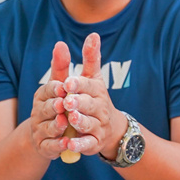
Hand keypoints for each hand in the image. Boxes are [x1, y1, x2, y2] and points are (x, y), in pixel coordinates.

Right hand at [29, 41, 71, 159]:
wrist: (47, 134)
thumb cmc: (57, 103)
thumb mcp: (60, 84)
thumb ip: (61, 66)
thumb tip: (61, 43)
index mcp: (43, 95)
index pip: (47, 89)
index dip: (55, 88)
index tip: (64, 86)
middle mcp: (39, 112)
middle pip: (47, 108)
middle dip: (55, 106)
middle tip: (64, 104)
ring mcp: (41, 129)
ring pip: (48, 126)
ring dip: (56, 125)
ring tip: (64, 122)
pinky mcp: (45, 146)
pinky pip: (51, 146)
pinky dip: (59, 145)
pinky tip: (67, 143)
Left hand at [60, 32, 124, 157]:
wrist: (112, 129)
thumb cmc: (95, 98)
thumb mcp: (93, 78)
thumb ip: (90, 58)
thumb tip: (93, 34)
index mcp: (97, 91)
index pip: (88, 85)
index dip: (78, 84)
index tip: (68, 82)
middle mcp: (100, 108)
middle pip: (89, 105)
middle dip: (79, 103)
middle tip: (68, 102)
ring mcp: (98, 126)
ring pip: (89, 124)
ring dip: (79, 122)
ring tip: (71, 119)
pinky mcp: (94, 142)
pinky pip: (88, 144)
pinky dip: (79, 145)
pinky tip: (70, 144)